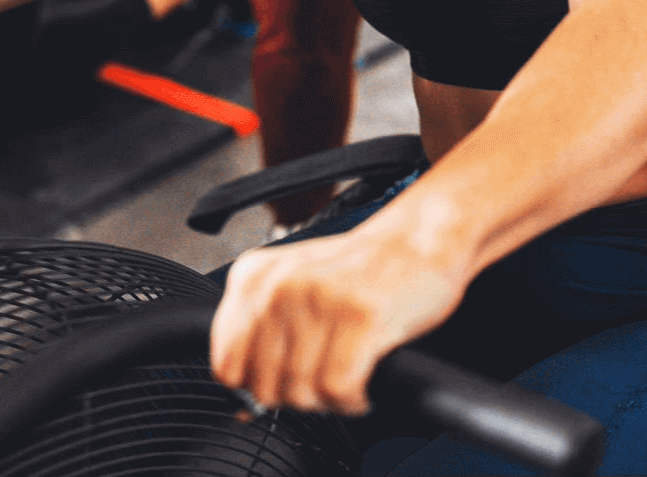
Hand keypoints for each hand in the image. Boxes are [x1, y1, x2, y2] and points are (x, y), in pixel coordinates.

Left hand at [210, 224, 466, 414]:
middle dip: (297, 398)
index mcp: (254, 276)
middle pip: (265, 387)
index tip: (284, 380)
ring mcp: (320, 298)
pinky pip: (338, 389)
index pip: (227, 365)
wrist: (419, 239)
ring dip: (329, 400)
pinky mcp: (360, 317)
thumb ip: (261, 338)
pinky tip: (364, 383)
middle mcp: (281, 284)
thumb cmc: (359, 270)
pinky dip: (353, 399)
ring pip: (302, 392)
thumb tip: (242, 406)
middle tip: (323, 380)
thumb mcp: (295, 289)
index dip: (257, 386)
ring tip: (348, 377)